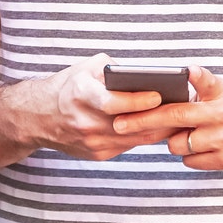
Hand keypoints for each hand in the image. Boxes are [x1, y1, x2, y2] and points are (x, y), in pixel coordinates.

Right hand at [18, 54, 177, 160]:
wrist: (40, 117)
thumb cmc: (68, 86)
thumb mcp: (86, 68)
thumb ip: (114, 69)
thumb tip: (145, 76)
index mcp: (80, 95)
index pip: (112, 102)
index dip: (138, 101)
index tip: (159, 96)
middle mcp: (84, 121)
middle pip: (129, 124)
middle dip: (157, 117)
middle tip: (182, 108)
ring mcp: (91, 141)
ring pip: (134, 139)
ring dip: (157, 129)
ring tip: (179, 117)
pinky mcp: (97, 154)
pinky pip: (128, 146)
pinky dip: (144, 136)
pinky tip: (161, 127)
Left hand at [122, 67, 222, 171]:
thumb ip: (201, 87)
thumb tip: (171, 85)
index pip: (204, 84)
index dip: (197, 77)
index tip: (187, 70)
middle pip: (177, 118)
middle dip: (144, 121)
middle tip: (118, 125)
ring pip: (179, 145)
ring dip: (175, 140)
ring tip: (189, 133)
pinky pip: (190, 161)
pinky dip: (189, 154)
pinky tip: (202, 146)